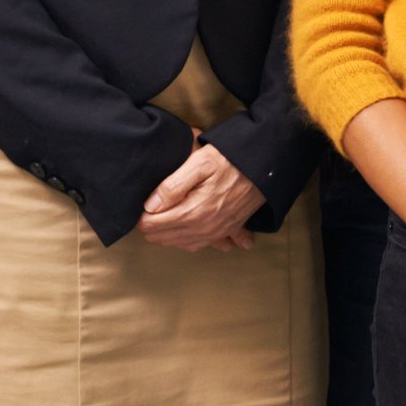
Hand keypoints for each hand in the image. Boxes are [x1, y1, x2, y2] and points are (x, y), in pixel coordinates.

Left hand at [138, 143, 258, 250]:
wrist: (265, 166)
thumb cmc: (231, 160)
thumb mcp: (199, 163)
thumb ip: (172, 186)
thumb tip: (149, 206)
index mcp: (193, 212)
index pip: (153, 224)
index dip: (142, 216)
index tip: (140, 206)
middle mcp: (204, 228)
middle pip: (165, 237)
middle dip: (152, 226)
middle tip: (147, 212)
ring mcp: (217, 233)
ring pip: (181, 244)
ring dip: (168, 235)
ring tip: (160, 222)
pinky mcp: (228, 231)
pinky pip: (203, 245)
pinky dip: (190, 242)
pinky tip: (186, 234)